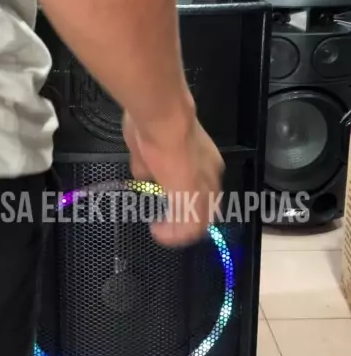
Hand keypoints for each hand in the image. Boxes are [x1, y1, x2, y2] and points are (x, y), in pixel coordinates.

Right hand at [123, 98, 223, 246]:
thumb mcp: (150, 149)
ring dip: (179, 230)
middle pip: (206, 206)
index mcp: (205, 160)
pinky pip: (189, 227)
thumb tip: (144, 176)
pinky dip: (173, 234)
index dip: (185, 197)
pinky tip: (158, 232)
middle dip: (186, 219)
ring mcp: (206, 189)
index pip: (202, 187)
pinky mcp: (196, 201)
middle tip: (166, 224)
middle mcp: (212, 176)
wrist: (163, 121)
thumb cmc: (157, 126)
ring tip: (161, 231)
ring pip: (200, 220)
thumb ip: (149, 167)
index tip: (167, 202)